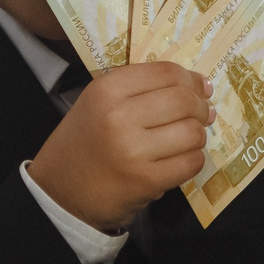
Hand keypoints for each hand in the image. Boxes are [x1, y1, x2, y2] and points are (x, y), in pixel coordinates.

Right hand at [28, 61, 212, 230]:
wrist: (60, 191)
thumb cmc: (85, 142)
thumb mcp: (98, 102)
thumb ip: (140, 89)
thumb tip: (198, 85)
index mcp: (107, 90)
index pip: (166, 72)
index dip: (191, 79)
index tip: (200, 88)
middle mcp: (119, 116)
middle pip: (184, 100)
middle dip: (201, 107)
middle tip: (203, 114)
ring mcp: (133, 151)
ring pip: (192, 132)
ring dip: (197, 136)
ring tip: (186, 140)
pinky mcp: (146, 181)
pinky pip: (191, 162)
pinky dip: (192, 160)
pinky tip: (179, 160)